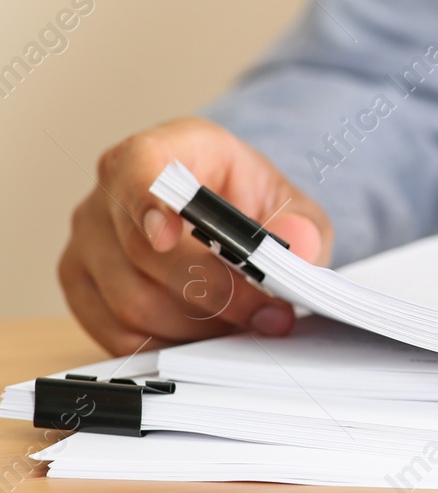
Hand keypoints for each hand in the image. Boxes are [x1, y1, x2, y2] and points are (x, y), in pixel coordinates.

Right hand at [59, 116, 332, 354]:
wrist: (225, 219)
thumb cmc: (246, 204)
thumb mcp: (288, 204)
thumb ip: (301, 224)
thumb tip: (298, 247)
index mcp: (162, 151)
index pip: (137, 168)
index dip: (148, 203)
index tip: (169, 234)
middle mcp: (111, 192)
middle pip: (144, 253)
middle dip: (214, 291)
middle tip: (266, 311)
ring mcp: (88, 240)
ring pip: (131, 301)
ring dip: (196, 324)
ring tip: (242, 323)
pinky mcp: (80, 285)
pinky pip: (117, 333)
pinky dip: (169, 342)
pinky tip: (205, 334)